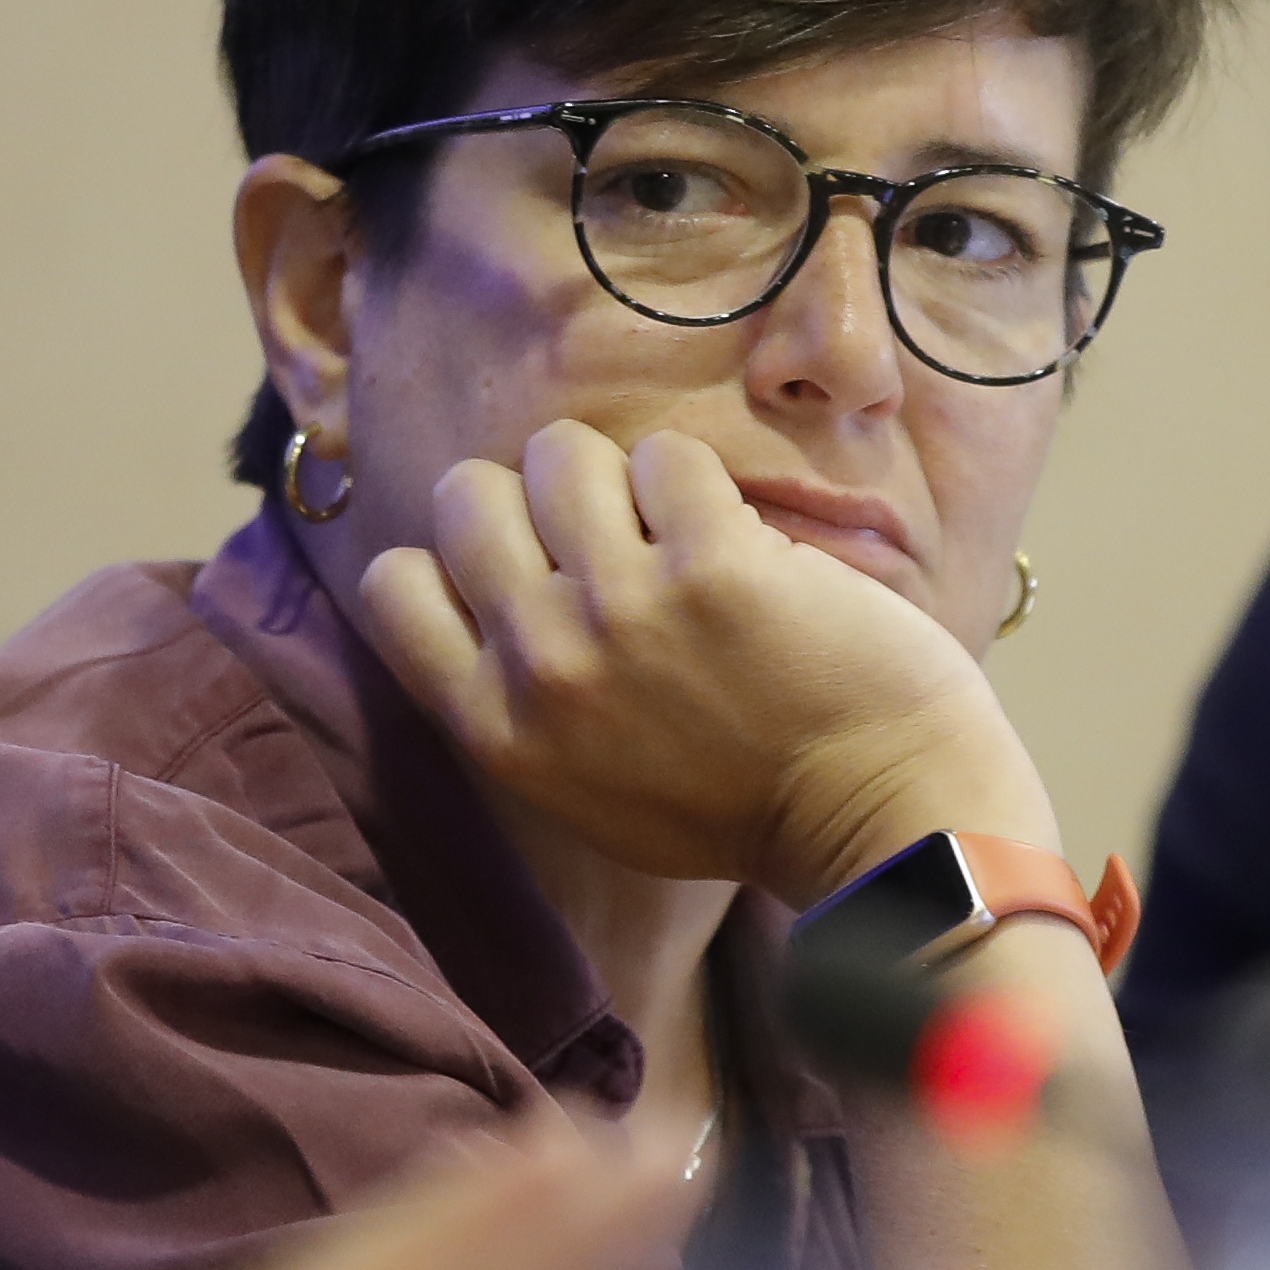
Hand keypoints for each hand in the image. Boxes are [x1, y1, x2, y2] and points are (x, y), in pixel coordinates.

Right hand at [356, 420, 1058, 905]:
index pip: (395, 584)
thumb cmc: (740, 809)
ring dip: (617, 475)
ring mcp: (622, 607)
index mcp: (497, 727)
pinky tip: (733, 536)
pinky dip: (698, 482)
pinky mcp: (711, 562)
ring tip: (671, 528)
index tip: (523, 573)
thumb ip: (521, 703)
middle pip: (467, 495)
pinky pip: (666, 455)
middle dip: (532, 498)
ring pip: (559, 452)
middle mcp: (541, 663)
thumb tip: (489, 600)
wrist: (874, 817)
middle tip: (602, 536)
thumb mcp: (584, 790)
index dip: (457, 557)